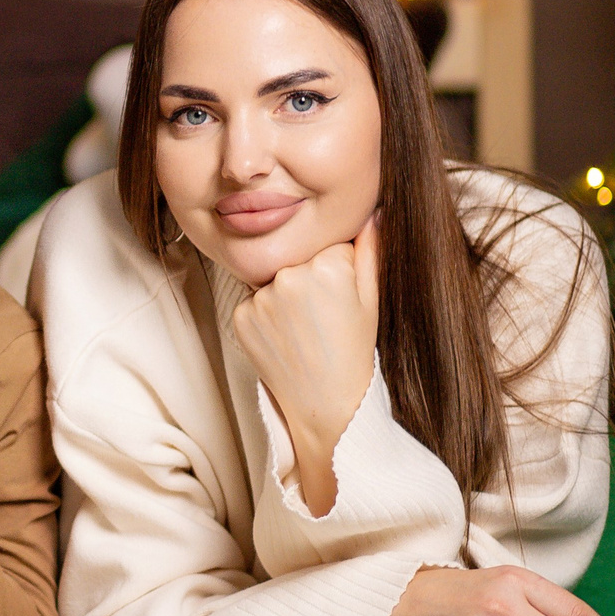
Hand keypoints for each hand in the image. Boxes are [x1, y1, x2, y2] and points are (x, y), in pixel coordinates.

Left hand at [230, 217, 379, 515]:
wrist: (328, 404)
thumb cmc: (355, 351)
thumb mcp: (372, 299)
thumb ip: (371, 250)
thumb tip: (373, 211)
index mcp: (329, 264)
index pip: (327, 244)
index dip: (336, 268)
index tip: (341, 295)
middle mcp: (290, 275)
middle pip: (298, 259)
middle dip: (308, 278)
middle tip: (323, 315)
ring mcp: (261, 297)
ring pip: (274, 279)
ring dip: (285, 296)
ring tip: (305, 329)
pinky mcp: (240, 316)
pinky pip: (253, 301)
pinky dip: (265, 315)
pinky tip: (285, 337)